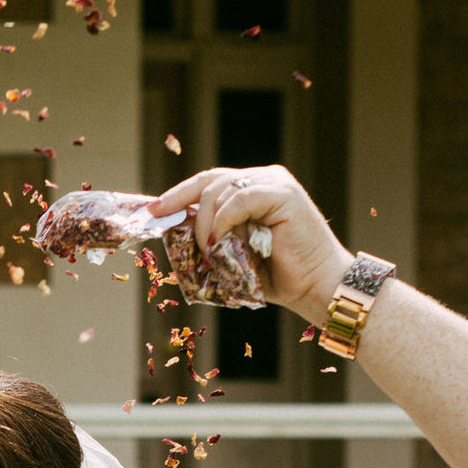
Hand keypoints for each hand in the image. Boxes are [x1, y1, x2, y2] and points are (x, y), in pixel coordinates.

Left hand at [149, 165, 353, 322]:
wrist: (315, 288)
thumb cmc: (276, 278)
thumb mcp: (231, 255)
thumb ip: (209, 238)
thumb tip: (172, 230)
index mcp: (252, 190)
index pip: (208, 183)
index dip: (178, 195)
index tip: (153, 211)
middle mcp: (264, 179)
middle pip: (209, 181)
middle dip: (181, 202)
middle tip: (163, 223)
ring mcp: (275, 183)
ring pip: (220, 190)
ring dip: (205, 224)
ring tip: (209, 252)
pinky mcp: (284, 193)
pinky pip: (239, 200)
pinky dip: (223, 221)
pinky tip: (219, 243)